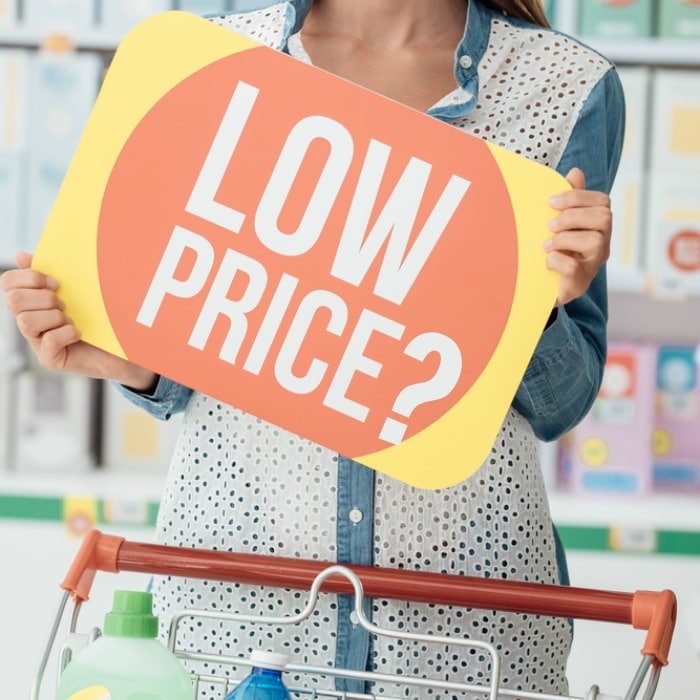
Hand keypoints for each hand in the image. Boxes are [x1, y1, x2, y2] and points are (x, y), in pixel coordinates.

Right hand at [1, 251, 156, 389]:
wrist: (121, 345)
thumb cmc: (98, 316)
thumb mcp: (77, 290)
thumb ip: (51, 272)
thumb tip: (20, 255)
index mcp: (31, 300)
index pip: (7, 282)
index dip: (28, 277)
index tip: (56, 283)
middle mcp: (28, 320)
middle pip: (13, 301)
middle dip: (44, 298)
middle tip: (65, 304)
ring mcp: (36, 342)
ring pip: (26, 321)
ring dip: (54, 317)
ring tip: (71, 320)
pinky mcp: (49, 359)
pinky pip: (49, 340)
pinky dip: (67, 333)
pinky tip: (79, 333)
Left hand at [544, 168, 611, 305]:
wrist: (537, 287)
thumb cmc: (550, 250)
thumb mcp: (556, 222)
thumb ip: (568, 200)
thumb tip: (575, 172)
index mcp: (597, 227)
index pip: (602, 202)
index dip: (578, 197)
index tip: (551, 202)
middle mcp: (601, 246)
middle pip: (604, 217)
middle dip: (573, 216)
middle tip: (550, 225)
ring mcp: (592, 266)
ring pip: (595, 241)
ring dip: (565, 238)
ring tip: (546, 245)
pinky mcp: (579, 284)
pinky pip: (573, 267)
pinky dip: (557, 260)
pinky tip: (546, 261)